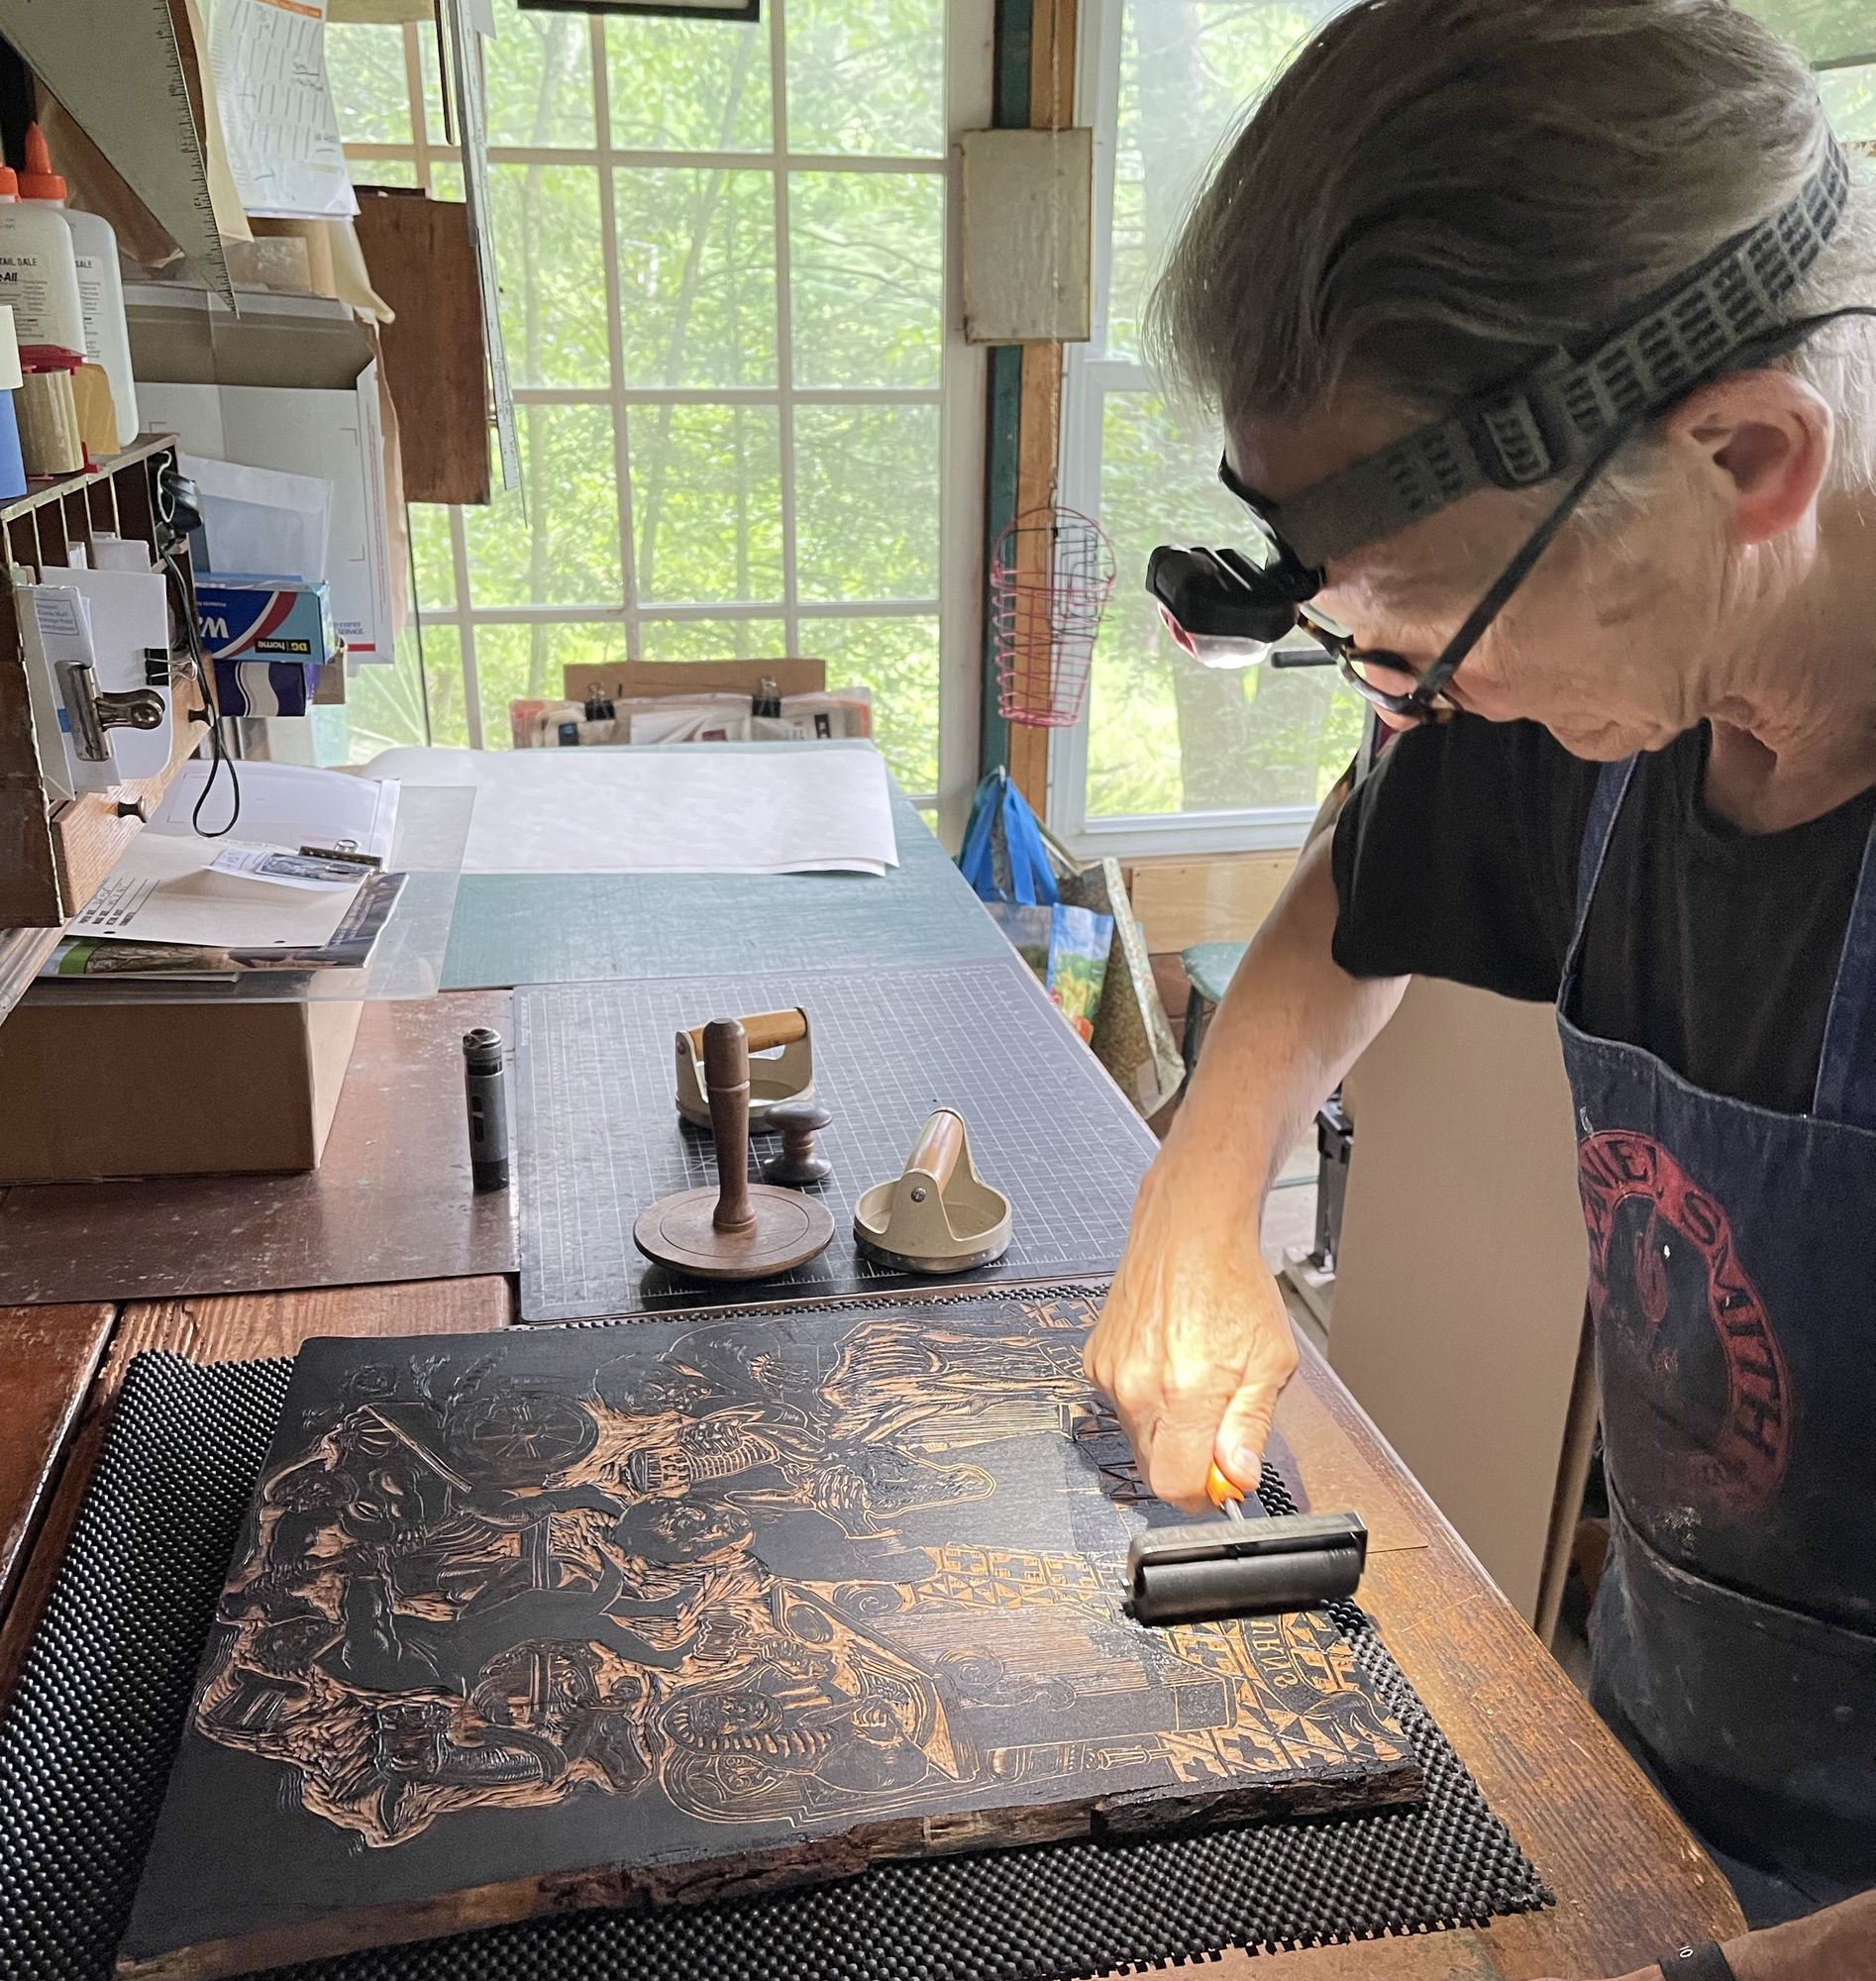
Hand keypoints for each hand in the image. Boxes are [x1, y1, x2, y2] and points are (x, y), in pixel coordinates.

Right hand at [1084, 1156, 1298, 1511]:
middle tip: (1217, 1431)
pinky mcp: (1096, 1360)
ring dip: (1167, 1430)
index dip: (1204, 1495)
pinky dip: (1147, 1400)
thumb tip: (1237, 1477)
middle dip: (1187, 1463)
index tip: (1222, 1483)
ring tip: (1194, 1384)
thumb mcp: (1270, 1361)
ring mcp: (1112, 1373)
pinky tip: (1169, 1364)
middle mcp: (1140, 1387)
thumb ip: (1251, 1425)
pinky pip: (1122, 1405)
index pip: (1177, 1485)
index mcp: (1187, 1392)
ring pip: (1137, 1438)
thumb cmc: (1232, 1283)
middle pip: (1153, 1470)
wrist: (1189, 1231)